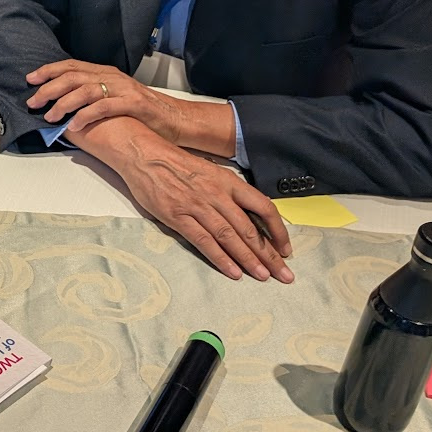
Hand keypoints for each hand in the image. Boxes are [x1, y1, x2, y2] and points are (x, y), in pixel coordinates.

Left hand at [27, 59, 189, 141]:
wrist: (173, 119)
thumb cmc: (140, 111)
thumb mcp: (113, 95)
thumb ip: (92, 94)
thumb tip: (62, 100)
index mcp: (105, 73)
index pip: (71, 66)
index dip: (49, 71)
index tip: (30, 79)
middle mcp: (112, 77)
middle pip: (74, 77)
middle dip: (49, 88)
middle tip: (33, 101)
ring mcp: (123, 89)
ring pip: (86, 90)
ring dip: (64, 104)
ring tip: (50, 117)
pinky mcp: (133, 104)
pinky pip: (104, 107)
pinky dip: (86, 116)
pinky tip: (74, 126)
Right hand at [75, 118, 293, 282]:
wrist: (144, 155)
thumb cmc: (177, 162)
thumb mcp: (211, 170)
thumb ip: (228, 191)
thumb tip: (247, 214)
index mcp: (229, 182)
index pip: (263, 207)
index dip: (278, 230)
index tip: (286, 249)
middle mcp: (217, 195)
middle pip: (250, 229)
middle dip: (269, 255)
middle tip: (284, 275)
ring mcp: (198, 207)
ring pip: (230, 238)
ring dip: (249, 260)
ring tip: (264, 277)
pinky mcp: (178, 218)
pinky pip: (204, 242)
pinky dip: (221, 259)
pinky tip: (234, 272)